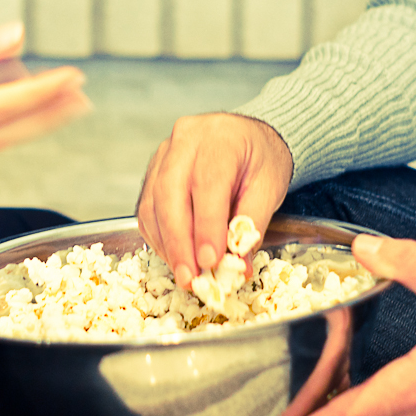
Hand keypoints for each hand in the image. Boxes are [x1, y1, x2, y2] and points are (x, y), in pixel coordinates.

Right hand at [136, 113, 292, 287]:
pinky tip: (175, 255)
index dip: (206, 226)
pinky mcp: (153, 171)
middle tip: (190, 277)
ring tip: (184, 273)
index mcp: (220, 138)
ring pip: (152, 203)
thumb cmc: (259, 160)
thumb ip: (252, 225)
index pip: (207, 184)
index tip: (210, 260)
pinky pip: (146, 208)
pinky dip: (158, 237)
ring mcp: (164, 154)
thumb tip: (236, 263)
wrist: (247, 138)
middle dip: (178, 242)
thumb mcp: (269, 189)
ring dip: (166, 244)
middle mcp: (186, 140)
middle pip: (170, 193)